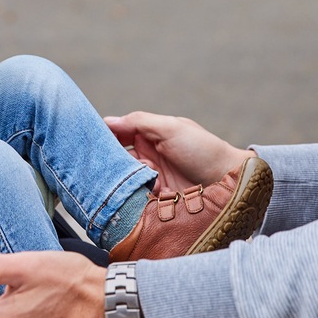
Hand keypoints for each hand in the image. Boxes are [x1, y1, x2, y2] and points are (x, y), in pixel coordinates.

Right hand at [105, 111, 250, 191]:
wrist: (230, 182)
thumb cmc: (203, 150)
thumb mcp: (172, 128)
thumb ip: (139, 122)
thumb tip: (107, 120)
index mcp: (149, 134)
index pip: (117, 133)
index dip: (103, 136)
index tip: (87, 141)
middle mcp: (147, 155)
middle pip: (116, 158)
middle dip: (111, 162)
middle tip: (102, 165)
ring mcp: (151, 177)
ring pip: (124, 178)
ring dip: (125, 179)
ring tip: (132, 178)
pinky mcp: (155, 197)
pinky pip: (136, 196)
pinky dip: (137, 194)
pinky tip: (146, 192)